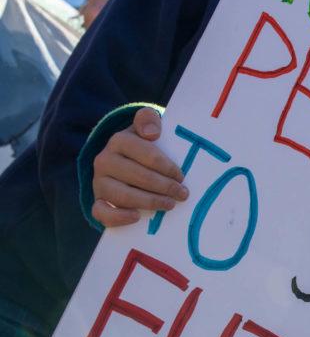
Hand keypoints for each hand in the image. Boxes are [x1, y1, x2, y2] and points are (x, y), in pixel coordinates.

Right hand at [92, 107, 187, 226]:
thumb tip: (152, 133)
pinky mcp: (98, 200)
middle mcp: (105, 160)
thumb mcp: (147, 127)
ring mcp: (99, 182)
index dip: (167, 167)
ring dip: (149, 202)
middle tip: (183, 194)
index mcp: (119, 140)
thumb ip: (148, 119)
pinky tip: (137, 217)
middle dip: (164, 187)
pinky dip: (118, 217)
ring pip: (122, 195)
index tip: (181, 176)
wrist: (125, 161)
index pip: (146, 154)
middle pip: (138, 176)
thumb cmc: (144, 146)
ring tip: (170, 205)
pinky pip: (101, 212)